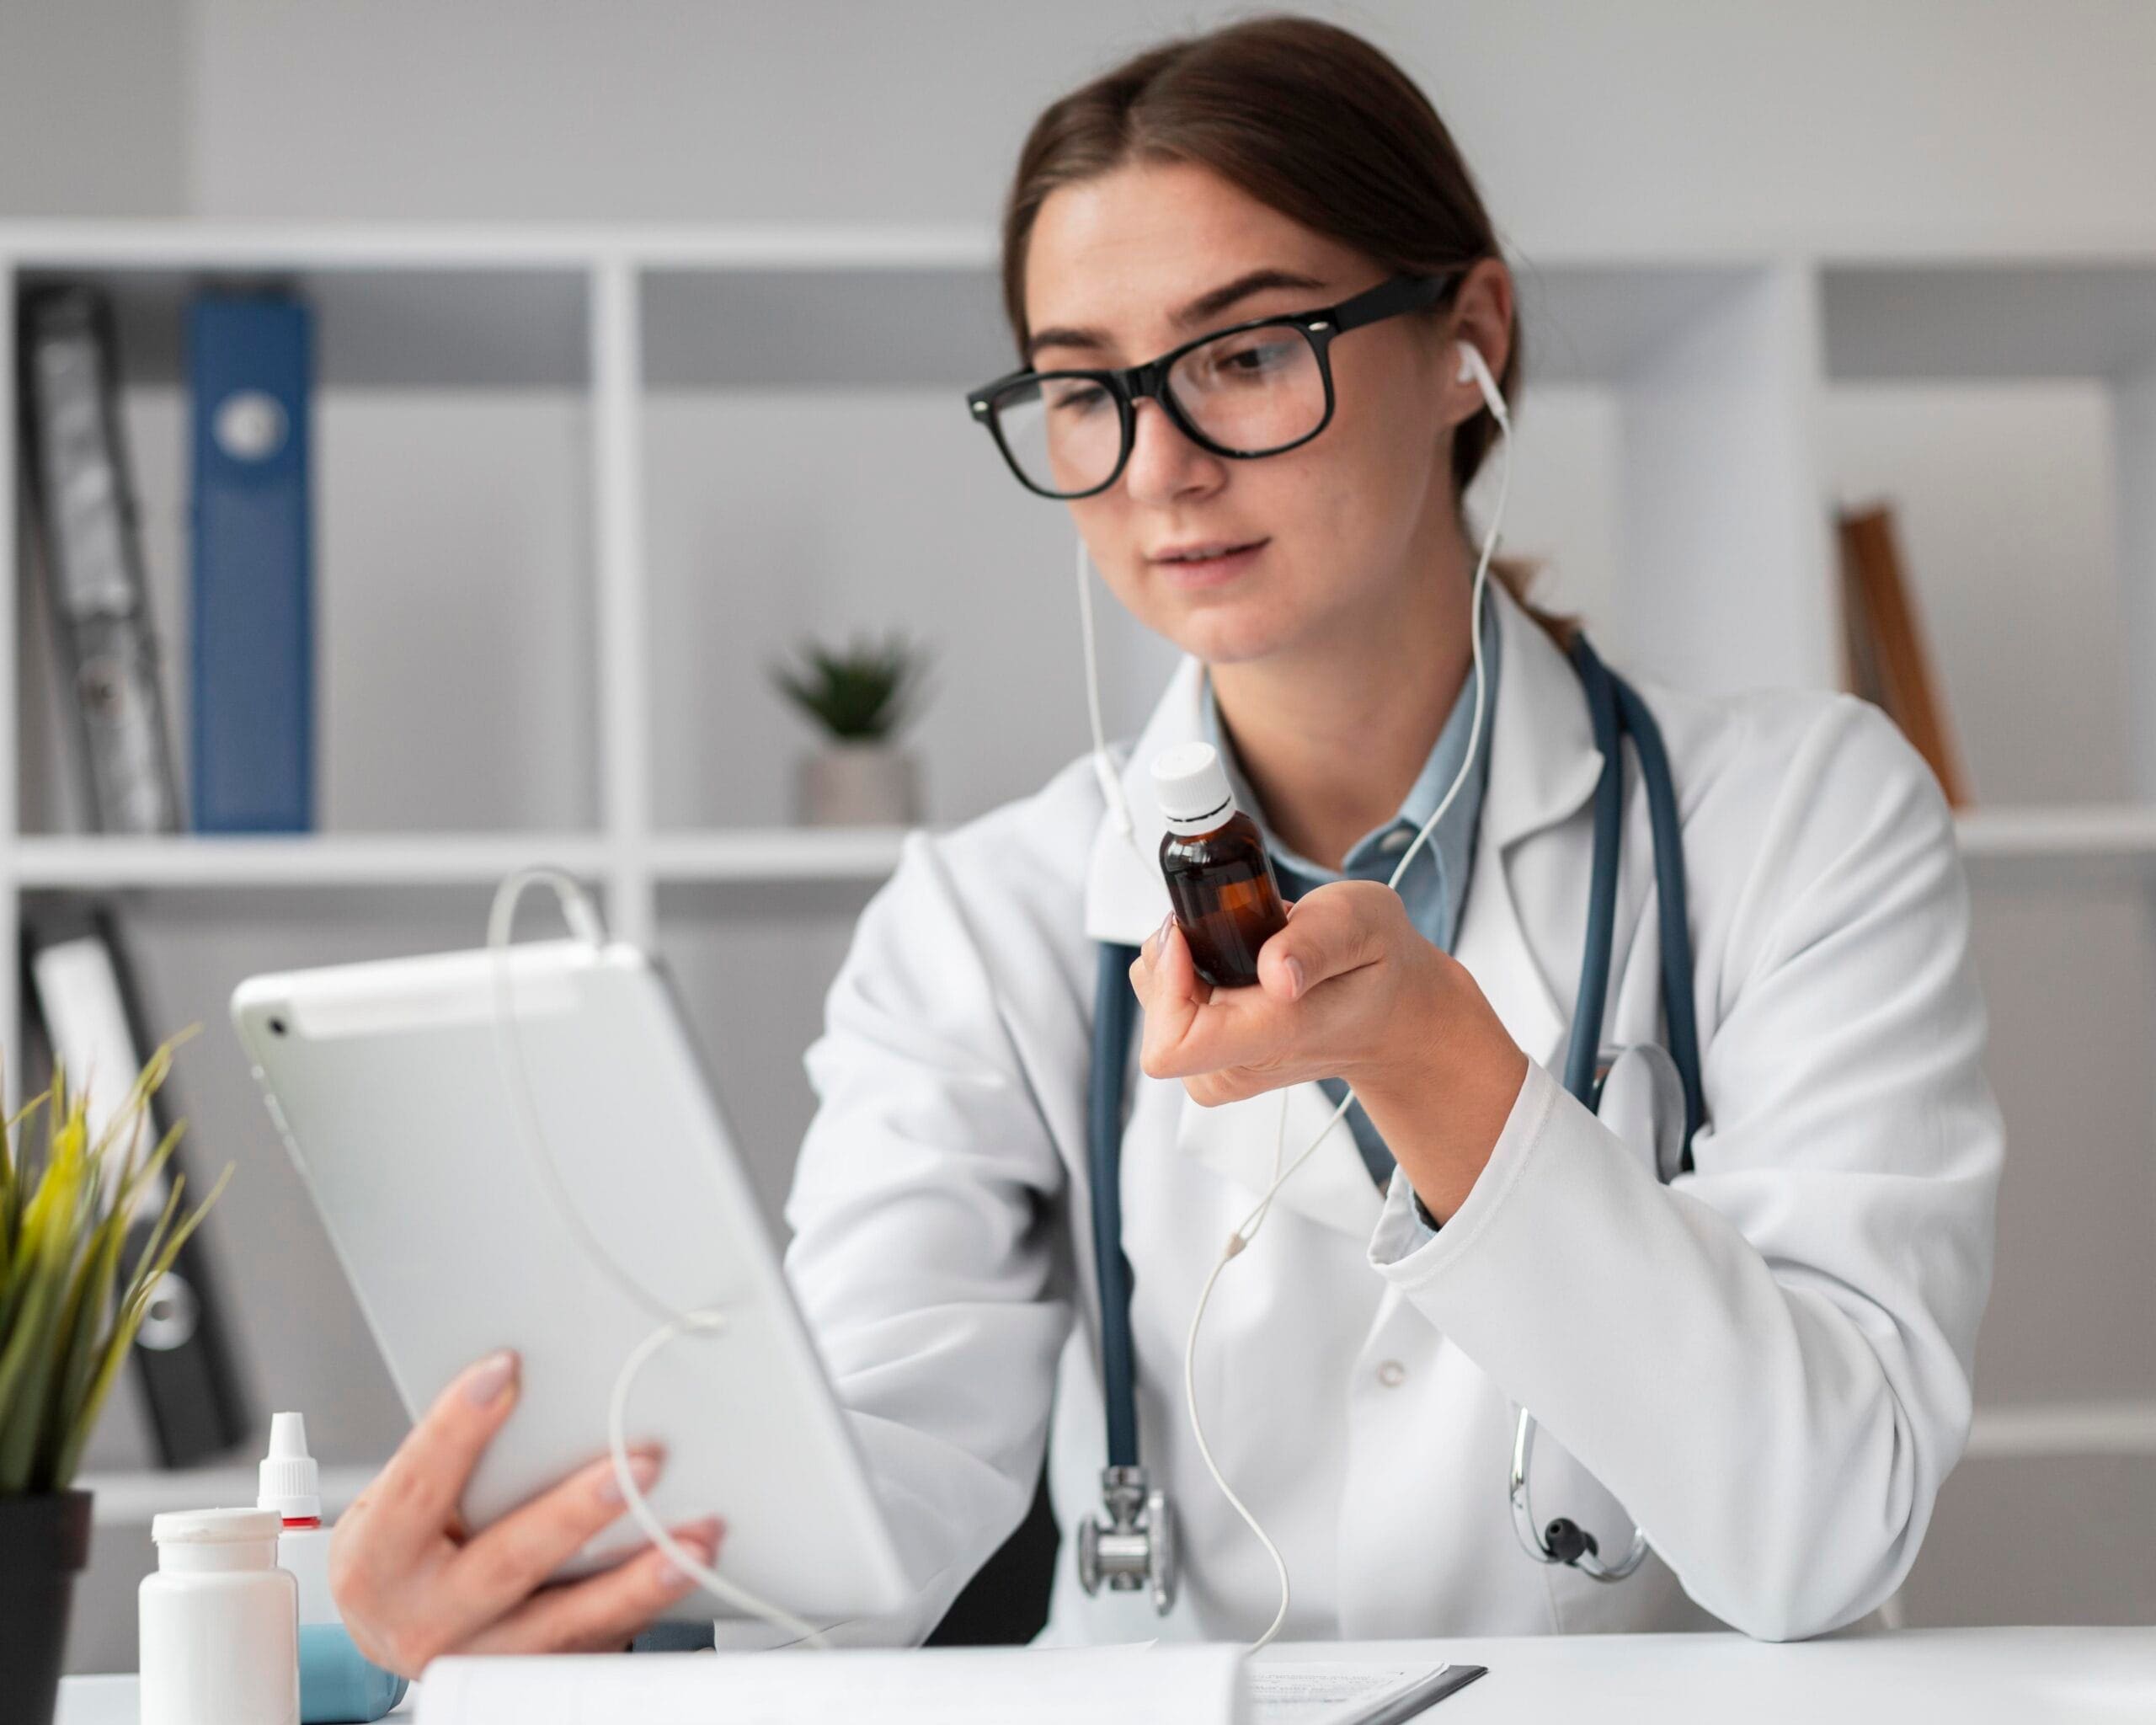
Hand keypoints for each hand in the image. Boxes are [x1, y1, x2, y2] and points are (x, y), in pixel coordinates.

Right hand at [328, 1349, 722, 1676]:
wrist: (393, 1633)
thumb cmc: (402, 1552)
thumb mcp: (395, 1504)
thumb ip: (449, 1460)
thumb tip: (518, 1381)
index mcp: (377, 1562)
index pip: (418, 1486)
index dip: (457, 1428)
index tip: (504, 1371)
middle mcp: (426, 1618)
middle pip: (507, 1563)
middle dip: (577, 1514)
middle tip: (639, 1465)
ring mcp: (481, 1657)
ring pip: (566, 1624)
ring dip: (638, 1580)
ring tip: (694, 1539)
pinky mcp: (528, 1678)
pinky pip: (594, 1646)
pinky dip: (646, 1609)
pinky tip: (686, 1572)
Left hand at [1128, 881, 1527, 1221]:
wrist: (1391, 1015)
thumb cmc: (1378, 965)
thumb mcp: (1366, 924)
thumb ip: (1318, 943)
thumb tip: (1275, 973)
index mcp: (1270, 1038)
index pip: (1170, 1045)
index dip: (1165, 981)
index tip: (1195, 932)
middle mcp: (1236, 1065)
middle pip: (1154, 1011)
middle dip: (1177, 952)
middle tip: (1235, 925)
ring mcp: (1221, 1066)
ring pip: (1154, 1001)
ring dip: (1182, 959)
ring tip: (1244, 944)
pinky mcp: (1212, 1055)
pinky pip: (1165, 1004)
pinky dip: (1186, 972)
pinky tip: (1232, 961)